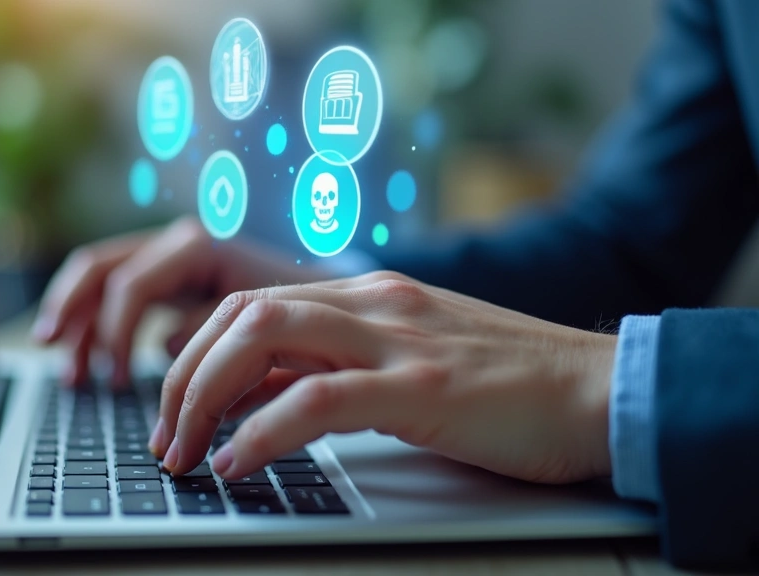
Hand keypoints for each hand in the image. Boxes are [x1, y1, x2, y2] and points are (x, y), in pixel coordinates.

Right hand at [32, 217, 328, 384]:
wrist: (321, 299)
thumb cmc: (296, 313)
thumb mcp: (259, 320)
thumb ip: (212, 329)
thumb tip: (168, 347)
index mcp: (197, 247)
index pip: (132, 283)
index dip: (116, 333)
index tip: (116, 381)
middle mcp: (174, 244)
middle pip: (100, 267)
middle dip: (70, 310)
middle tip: (50, 350)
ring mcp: (166, 259)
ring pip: (98, 280)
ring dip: (75, 323)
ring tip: (70, 375)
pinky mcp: (165, 280)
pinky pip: (114, 296)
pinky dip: (95, 327)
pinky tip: (91, 365)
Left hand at [149, 271, 615, 484]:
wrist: (600, 388)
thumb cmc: (506, 384)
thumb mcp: (407, 361)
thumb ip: (338, 365)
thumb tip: (261, 395)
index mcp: (366, 295)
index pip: (250, 306)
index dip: (195, 358)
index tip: (176, 413)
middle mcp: (372, 303)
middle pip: (240, 313)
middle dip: (182, 376)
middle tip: (165, 440)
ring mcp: (397, 340)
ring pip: (264, 336)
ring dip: (204, 395)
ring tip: (185, 453)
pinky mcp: (424, 388)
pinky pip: (318, 398)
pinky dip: (263, 430)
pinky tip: (238, 463)